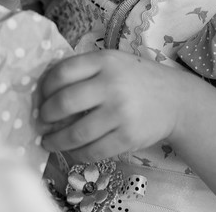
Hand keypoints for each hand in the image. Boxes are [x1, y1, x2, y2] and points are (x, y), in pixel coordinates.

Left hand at [37, 50, 196, 161]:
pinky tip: (70, 151)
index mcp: (104, 61)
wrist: (176, 100)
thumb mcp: (112, 61)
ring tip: (47, 141)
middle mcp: (111, 85)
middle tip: (40, 121)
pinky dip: (77, 154)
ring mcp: (120, 112)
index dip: (44, 88)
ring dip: (55, 140)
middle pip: (64, 102)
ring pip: (76, 132)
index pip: (62, 73)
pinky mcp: (128, 137)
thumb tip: (44, 88)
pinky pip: (94, 150)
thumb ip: (84, 69)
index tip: (39, 97)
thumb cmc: (136, 79)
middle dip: (45, 115)